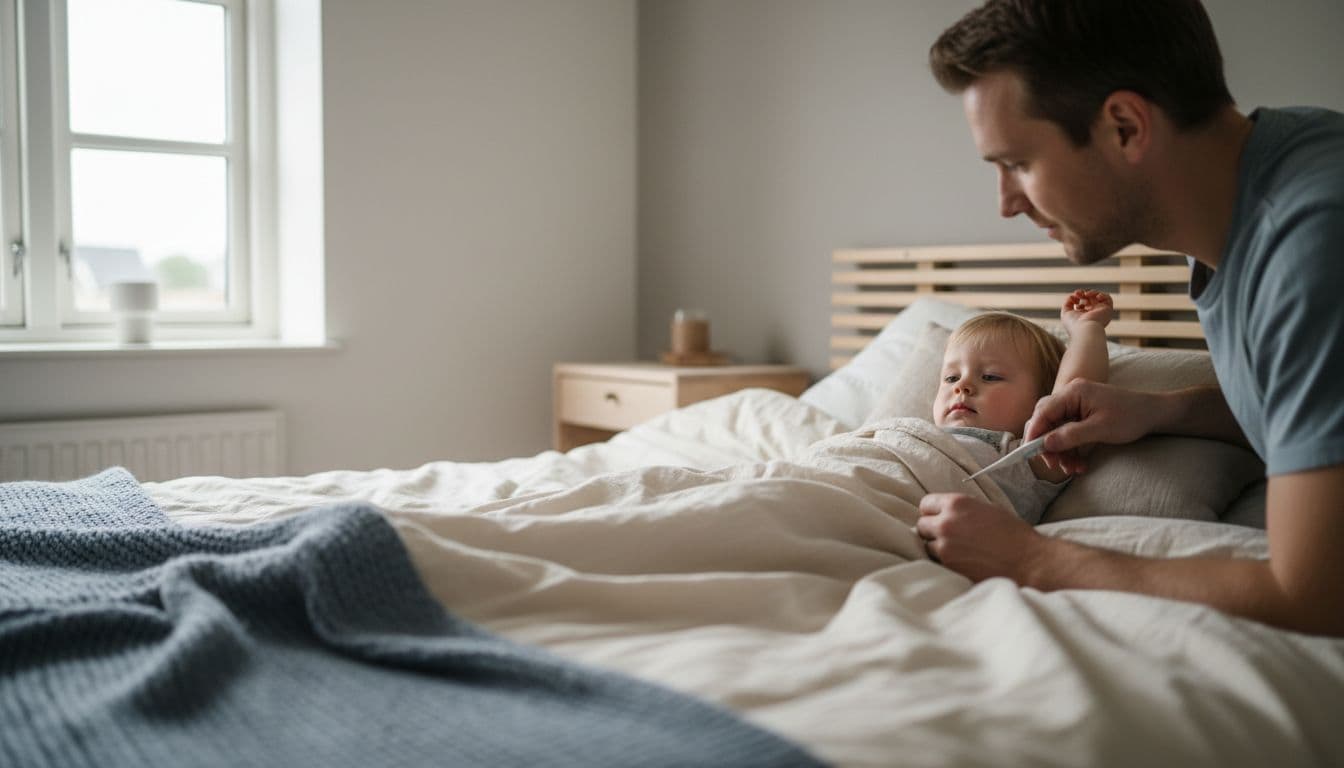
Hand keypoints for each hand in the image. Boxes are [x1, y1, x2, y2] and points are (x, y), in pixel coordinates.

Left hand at [915, 493, 1043, 582]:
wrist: (1029, 562)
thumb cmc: (1014, 534)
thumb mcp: (986, 509)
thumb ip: (961, 510)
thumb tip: (944, 513)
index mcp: (957, 504)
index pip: (926, 504)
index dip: (932, 511)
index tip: (938, 517)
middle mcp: (946, 523)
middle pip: (921, 525)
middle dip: (931, 530)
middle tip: (948, 537)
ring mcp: (945, 547)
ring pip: (926, 546)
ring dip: (936, 548)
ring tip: (956, 551)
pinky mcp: (949, 567)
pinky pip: (935, 562)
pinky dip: (943, 563)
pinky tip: (959, 562)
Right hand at [1024, 379, 1163, 473]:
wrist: (1154, 413)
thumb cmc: (1130, 417)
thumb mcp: (1099, 429)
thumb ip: (1070, 436)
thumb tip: (1044, 444)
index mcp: (1073, 392)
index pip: (1043, 412)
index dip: (1034, 433)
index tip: (1030, 453)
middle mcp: (1071, 395)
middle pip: (1046, 420)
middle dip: (1048, 445)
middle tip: (1053, 464)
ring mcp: (1076, 404)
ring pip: (1056, 429)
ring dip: (1061, 451)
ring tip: (1071, 469)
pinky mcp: (1082, 414)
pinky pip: (1068, 432)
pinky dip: (1071, 448)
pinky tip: (1079, 464)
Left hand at [1060, 289, 1113, 333]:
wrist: (1085, 329)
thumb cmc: (1074, 323)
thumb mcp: (1066, 313)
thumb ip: (1067, 303)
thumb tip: (1072, 296)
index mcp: (1083, 316)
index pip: (1081, 304)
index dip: (1077, 298)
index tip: (1073, 297)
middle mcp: (1092, 314)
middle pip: (1089, 299)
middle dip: (1083, 293)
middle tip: (1078, 293)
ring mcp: (1100, 311)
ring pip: (1098, 297)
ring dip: (1092, 292)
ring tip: (1086, 294)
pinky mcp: (1107, 309)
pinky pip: (1108, 298)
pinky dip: (1102, 295)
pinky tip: (1097, 297)